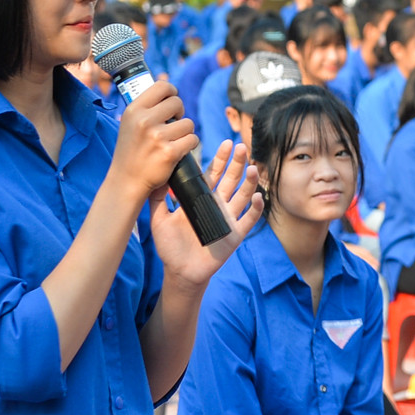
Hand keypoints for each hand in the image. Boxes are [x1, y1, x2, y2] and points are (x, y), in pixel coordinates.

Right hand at [109, 80, 200, 203]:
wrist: (126, 181)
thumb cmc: (132, 150)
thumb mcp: (130, 123)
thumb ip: (147, 107)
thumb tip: (169, 89)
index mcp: (134, 110)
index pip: (162, 86)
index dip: (172, 92)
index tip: (171, 101)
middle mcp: (144, 121)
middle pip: (178, 103)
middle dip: (179, 114)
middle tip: (171, 126)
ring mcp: (157, 137)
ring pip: (188, 123)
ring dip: (184, 132)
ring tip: (171, 141)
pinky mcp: (169, 152)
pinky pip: (193, 139)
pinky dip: (189, 146)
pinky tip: (177, 151)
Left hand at [153, 139, 263, 287]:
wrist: (179, 272)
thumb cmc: (169, 246)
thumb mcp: (158, 219)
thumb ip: (157, 198)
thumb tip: (157, 175)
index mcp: (201, 198)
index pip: (213, 174)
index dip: (220, 159)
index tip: (225, 143)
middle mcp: (217, 204)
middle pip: (231, 179)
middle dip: (237, 163)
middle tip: (241, 147)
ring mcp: (228, 218)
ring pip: (242, 195)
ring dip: (249, 182)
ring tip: (253, 168)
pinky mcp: (235, 234)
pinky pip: (249, 219)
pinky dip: (255, 208)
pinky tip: (258, 197)